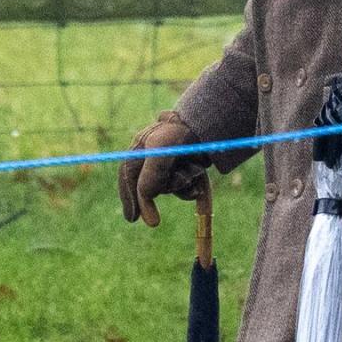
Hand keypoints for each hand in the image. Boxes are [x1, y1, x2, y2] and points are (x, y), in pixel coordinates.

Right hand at [118, 111, 209, 226]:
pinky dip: (193, 189)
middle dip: (165, 189)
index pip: (129, 175)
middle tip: (160, 213)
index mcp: (143, 146)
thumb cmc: (183, 132)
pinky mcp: (191, 164)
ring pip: (172, 186)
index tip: (133, 219)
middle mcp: (157, 154)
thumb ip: (149, 176)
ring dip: (182, 185)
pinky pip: (188, 185)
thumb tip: (145, 196)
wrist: (213, 122)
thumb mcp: (160, 152)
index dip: (129, 197)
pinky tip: (201, 187)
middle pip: (152, 185)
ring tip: (193, 171)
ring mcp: (175, 160)